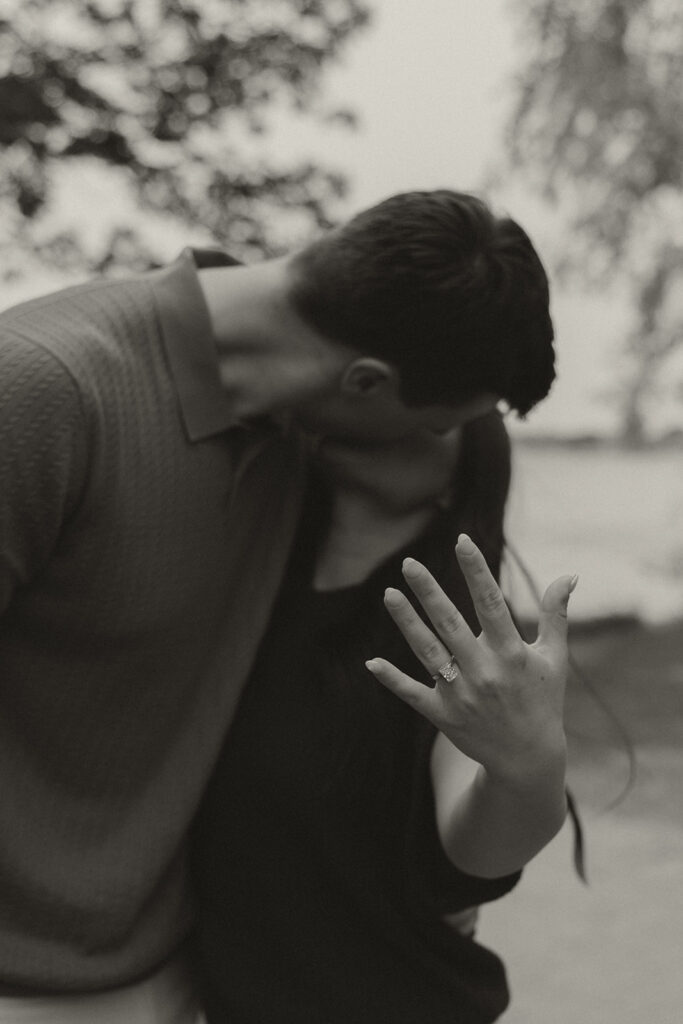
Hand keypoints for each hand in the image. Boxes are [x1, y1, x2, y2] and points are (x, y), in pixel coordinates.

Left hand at [366, 534, 575, 783]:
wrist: (528, 759)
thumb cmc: (542, 700)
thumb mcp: (554, 658)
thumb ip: (556, 615)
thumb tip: (569, 575)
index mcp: (512, 654)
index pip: (491, 603)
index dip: (476, 571)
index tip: (461, 541)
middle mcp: (484, 672)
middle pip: (450, 623)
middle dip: (429, 591)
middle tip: (409, 563)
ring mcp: (461, 694)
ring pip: (427, 651)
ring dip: (406, 622)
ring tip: (388, 593)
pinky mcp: (443, 715)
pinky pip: (412, 693)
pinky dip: (392, 679)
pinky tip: (372, 662)